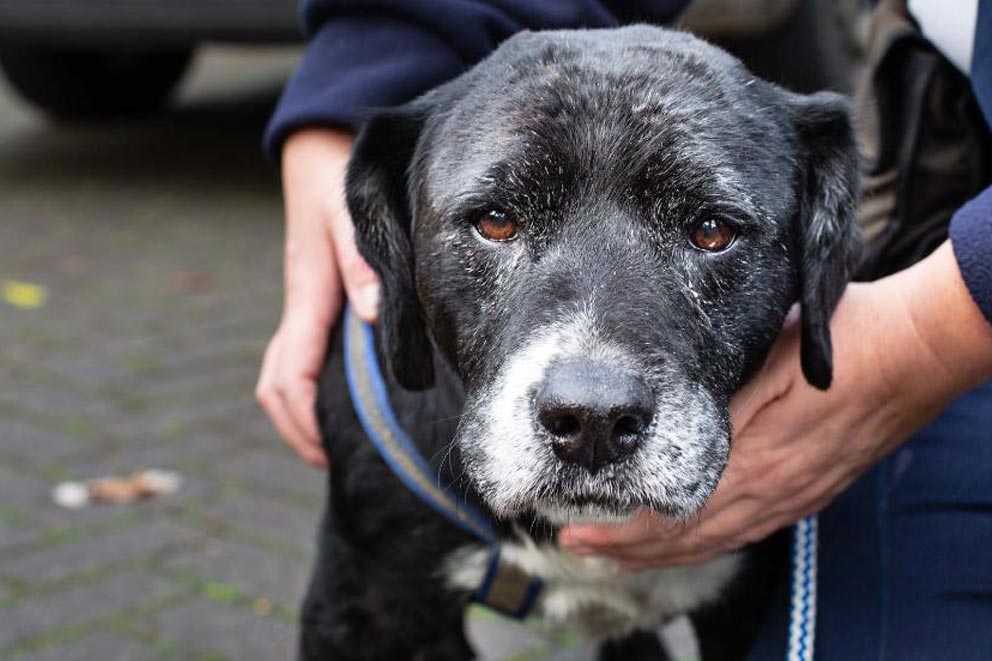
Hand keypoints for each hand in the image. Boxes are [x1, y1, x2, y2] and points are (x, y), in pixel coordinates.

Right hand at [256, 128, 379, 466]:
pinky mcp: (313, 296)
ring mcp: (303, 303)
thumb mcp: (350, 217)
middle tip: (326, 460)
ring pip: (283, 370)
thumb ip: (362, 266)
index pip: (293, 374)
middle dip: (296, 427)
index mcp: (309, 297)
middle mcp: (300, 306)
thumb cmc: (335, 181)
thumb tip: (371, 317)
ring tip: (326, 441)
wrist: (316, 152)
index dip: (305, 418)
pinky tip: (337, 393)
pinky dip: (306, 384)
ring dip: (297, 410)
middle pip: (276, 384)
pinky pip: (298, 351)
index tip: (326, 450)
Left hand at [560, 242, 991, 568]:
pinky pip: (748, 529)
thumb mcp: (762, 362)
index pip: (671, 521)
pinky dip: (707, 540)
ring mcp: (794, 496)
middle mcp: (772, 494)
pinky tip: (693, 536)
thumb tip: (657, 422)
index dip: (621, 534)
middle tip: (581, 548)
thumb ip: (714, 398)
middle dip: (628, 550)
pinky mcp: (811, 489)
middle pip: (687, 542)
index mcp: (753, 466)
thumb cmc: (838, 347)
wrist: (915, 352)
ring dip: (664, 551)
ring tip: (622, 552)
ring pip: (716, 540)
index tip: (578, 534)